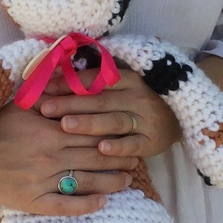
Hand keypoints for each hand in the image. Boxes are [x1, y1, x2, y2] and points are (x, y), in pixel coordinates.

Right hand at [0, 97, 134, 215]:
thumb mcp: (19, 102)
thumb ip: (48, 93)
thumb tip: (73, 78)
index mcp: (49, 129)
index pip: (92, 130)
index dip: (114, 133)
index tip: (128, 134)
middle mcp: (49, 155)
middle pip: (95, 156)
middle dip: (119, 158)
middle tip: (137, 159)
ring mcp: (41, 180)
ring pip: (86, 181)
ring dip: (111, 181)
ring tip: (127, 181)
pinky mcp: (31, 201)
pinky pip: (65, 205)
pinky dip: (86, 205)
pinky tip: (102, 203)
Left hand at [38, 65, 181, 160]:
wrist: (178, 119)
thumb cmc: (136, 103)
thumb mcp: (120, 88)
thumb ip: (92, 83)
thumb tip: (51, 73)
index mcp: (126, 79)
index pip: (93, 80)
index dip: (68, 83)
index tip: (44, 88)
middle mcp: (137, 96)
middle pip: (99, 100)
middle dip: (71, 104)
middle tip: (46, 109)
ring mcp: (145, 119)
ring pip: (114, 120)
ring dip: (90, 123)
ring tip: (66, 125)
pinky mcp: (152, 141)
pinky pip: (133, 144)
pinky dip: (118, 146)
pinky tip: (101, 148)